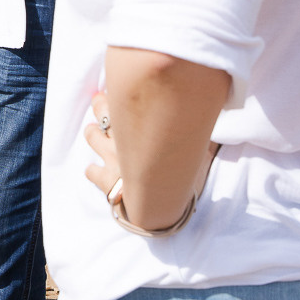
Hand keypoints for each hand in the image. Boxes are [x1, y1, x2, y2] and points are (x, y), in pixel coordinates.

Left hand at [82, 90, 220, 230]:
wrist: (165, 208)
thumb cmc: (183, 176)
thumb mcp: (194, 149)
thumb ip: (194, 131)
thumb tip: (208, 117)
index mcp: (143, 126)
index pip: (121, 99)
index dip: (115, 94)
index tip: (114, 91)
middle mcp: (122, 139)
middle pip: (102, 112)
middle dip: (100, 105)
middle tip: (101, 102)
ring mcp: (112, 159)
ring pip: (91, 134)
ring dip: (92, 132)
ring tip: (96, 131)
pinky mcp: (106, 181)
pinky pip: (91, 171)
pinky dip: (93, 170)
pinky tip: (97, 169)